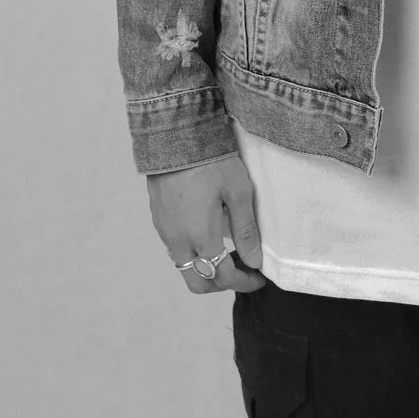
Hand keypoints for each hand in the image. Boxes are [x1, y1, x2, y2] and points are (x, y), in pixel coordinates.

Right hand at [147, 154, 267, 295]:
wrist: (175, 135)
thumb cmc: (211, 161)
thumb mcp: (238, 192)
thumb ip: (246, 230)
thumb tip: (254, 262)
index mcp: (201, 237)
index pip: (223, 277)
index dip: (244, 282)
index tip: (259, 275)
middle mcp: (179, 241)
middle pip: (198, 283)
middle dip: (221, 284)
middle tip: (241, 269)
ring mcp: (165, 231)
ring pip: (185, 267)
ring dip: (206, 268)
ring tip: (227, 250)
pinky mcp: (159, 219)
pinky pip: (176, 248)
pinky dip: (194, 252)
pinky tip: (208, 232)